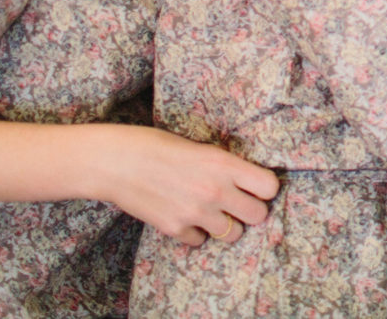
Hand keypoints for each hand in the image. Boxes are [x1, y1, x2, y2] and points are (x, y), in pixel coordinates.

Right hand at [93, 126, 278, 245]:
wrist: (117, 162)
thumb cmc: (157, 146)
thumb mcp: (201, 148)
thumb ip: (225, 167)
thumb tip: (247, 182)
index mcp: (224, 164)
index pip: (269, 187)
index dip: (265, 188)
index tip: (255, 187)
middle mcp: (215, 191)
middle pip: (258, 216)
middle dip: (250, 210)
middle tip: (236, 203)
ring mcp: (196, 213)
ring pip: (233, 234)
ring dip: (225, 225)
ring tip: (210, 211)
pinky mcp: (175, 229)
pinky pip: (200, 241)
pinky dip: (195, 232)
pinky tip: (184, 215)